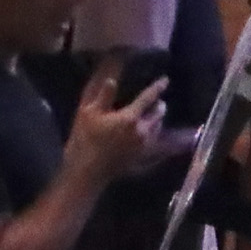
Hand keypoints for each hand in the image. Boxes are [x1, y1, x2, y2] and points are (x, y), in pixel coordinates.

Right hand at [65, 61, 167, 182]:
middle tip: (158, 100)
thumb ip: (103, 95)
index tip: (165, 80)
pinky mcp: (143, 156)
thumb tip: (112, 80)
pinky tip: (153, 133)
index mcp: (130, 118)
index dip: (157, 87)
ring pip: (158, 127)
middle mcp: (142, 131)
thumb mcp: (88, 113)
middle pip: (158, 114)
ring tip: (154, 114)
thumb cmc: (85, 138)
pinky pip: (156, 142)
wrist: (88, 169)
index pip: (148, 98)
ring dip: (158, 119)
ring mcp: (145, 145)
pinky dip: (157, 134)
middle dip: (159, 104)